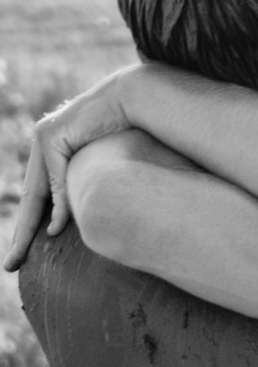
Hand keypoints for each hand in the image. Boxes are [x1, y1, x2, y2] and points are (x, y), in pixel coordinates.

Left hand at [3, 66, 136, 270]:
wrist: (136, 102)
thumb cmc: (131, 134)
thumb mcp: (104, 170)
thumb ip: (89, 189)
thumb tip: (87, 221)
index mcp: (57, 152)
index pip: (41, 196)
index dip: (34, 225)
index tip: (26, 254)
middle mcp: (45, 143)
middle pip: (30, 197)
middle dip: (21, 233)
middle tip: (10, 264)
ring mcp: (44, 137)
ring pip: (34, 192)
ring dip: (29, 227)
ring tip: (21, 255)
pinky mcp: (50, 134)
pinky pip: (54, 177)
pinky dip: (57, 204)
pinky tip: (55, 228)